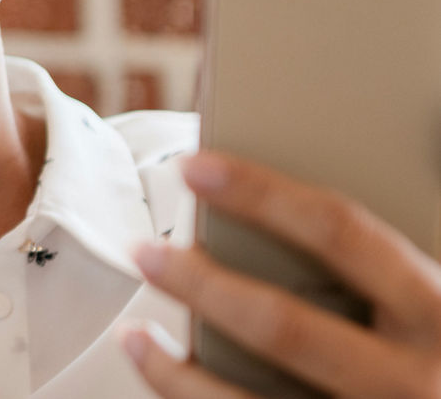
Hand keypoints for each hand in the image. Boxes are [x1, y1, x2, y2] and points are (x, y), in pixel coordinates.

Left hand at [125, 151, 440, 396]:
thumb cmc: (436, 353)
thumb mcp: (430, 300)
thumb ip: (375, 267)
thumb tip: (264, 204)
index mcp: (436, 311)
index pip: (339, 231)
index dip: (259, 192)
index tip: (195, 167)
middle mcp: (411, 378)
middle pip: (283, 324)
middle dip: (202, 285)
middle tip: (146, 252)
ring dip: (177, 366)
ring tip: (133, 330)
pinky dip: (186, 397)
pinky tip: (159, 374)